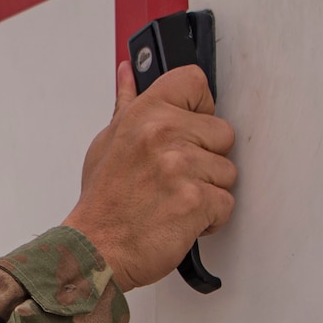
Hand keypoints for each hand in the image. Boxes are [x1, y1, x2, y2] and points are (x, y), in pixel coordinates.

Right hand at [63, 62, 236, 289]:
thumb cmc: (103, 201)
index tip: (190, 126)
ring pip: (227, 171)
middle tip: (173, 176)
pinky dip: (210, 218)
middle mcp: (163, 134)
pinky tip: (181, 219)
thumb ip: (127, 104)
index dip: (199, 107)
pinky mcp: (196, 201)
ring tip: (174, 200)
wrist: (95, 250)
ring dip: (208, 191)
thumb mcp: (107, 142)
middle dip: (206, 158)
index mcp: (144, 114)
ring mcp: (181, 167)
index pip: (195, 82)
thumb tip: (127, 73)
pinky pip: (227, 203)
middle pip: (222, 133)